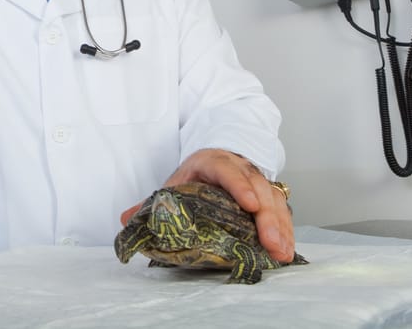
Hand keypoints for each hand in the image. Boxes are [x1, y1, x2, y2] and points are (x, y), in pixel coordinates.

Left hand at [119, 148, 295, 262]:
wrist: (217, 159)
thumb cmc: (195, 176)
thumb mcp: (174, 185)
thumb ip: (150, 204)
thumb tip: (125, 219)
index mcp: (212, 161)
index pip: (226, 169)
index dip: (238, 185)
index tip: (247, 204)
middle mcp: (241, 167)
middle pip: (257, 186)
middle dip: (266, 215)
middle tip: (270, 241)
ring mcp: (258, 181)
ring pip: (274, 199)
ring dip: (280, 226)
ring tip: (282, 251)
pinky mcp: (269, 197)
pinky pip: (281, 211)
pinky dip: (286, 230)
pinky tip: (287, 250)